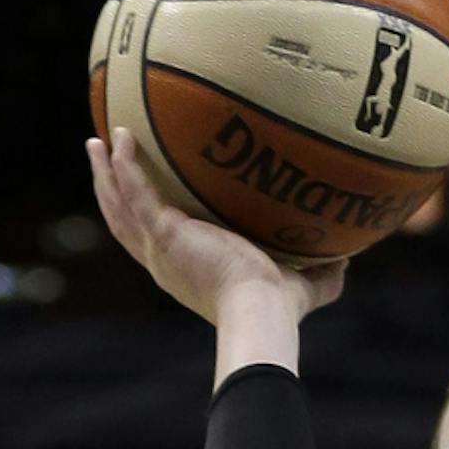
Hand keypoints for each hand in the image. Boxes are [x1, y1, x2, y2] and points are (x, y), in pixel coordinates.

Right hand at [86, 127, 345, 330]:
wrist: (263, 312)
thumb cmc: (281, 308)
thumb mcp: (306, 286)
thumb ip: (325, 273)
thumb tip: (350, 258)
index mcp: (186, 269)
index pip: (156, 239)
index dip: (144, 214)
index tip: (142, 190)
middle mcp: (165, 261)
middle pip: (124, 220)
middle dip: (110, 188)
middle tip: (103, 153)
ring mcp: (160, 249)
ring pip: (118, 206)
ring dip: (105, 173)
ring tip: (98, 141)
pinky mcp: (163, 235)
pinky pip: (135, 192)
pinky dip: (124, 165)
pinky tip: (120, 136)